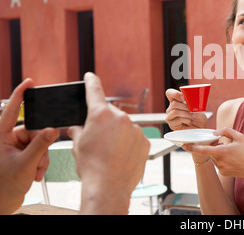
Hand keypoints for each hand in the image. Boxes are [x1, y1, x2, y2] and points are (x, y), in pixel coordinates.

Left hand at [0, 79, 59, 214]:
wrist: (1, 206)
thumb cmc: (2, 188)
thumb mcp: (24, 165)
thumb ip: (40, 146)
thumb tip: (53, 129)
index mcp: (0, 136)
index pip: (10, 110)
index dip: (20, 95)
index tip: (29, 82)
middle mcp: (6, 140)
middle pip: (32, 130)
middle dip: (40, 145)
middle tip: (39, 159)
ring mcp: (13, 148)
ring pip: (38, 141)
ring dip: (41, 157)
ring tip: (35, 171)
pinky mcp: (20, 156)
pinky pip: (38, 151)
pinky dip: (40, 162)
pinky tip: (35, 173)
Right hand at [68, 73, 149, 214]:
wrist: (109, 187)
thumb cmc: (92, 167)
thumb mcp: (78, 145)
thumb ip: (79, 131)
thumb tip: (77, 128)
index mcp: (100, 115)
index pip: (94, 91)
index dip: (91, 82)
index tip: (90, 76)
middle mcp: (121, 118)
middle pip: (111, 114)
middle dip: (105, 123)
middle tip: (99, 141)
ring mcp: (135, 129)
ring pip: (125, 127)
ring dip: (118, 135)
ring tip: (111, 153)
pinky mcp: (145, 141)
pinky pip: (135, 138)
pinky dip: (129, 144)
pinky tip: (122, 156)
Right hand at [165, 89, 207, 129]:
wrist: (201, 127)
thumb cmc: (198, 117)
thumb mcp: (197, 107)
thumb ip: (191, 101)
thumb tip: (188, 96)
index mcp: (176, 101)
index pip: (169, 93)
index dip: (175, 94)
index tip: (183, 97)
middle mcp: (171, 108)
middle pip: (173, 103)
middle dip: (185, 107)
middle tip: (192, 110)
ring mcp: (170, 116)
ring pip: (175, 111)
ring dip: (186, 114)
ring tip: (192, 117)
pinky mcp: (172, 124)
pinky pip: (177, 119)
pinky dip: (186, 120)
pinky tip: (189, 122)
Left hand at [184, 127, 243, 179]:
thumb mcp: (239, 136)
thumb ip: (225, 131)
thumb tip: (215, 133)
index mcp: (223, 152)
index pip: (204, 149)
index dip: (193, 147)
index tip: (184, 145)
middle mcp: (221, 161)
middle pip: (210, 152)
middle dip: (213, 146)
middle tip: (223, 143)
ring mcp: (222, 169)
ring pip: (214, 158)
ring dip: (218, 153)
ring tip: (231, 151)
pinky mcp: (224, 173)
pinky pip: (219, 164)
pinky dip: (222, 159)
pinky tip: (233, 158)